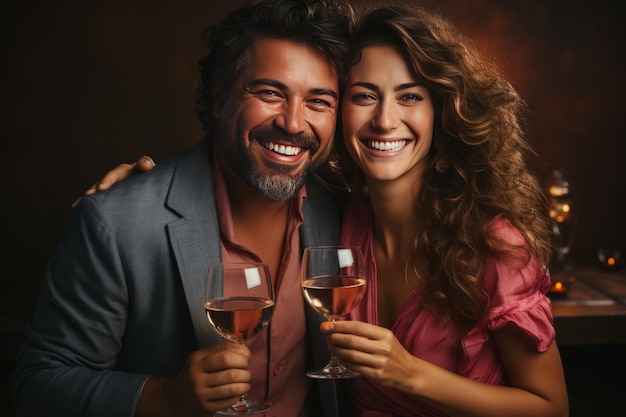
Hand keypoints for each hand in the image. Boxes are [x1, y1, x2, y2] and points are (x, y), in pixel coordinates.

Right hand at [72, 155, 155, 207]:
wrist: (157, 191)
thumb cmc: (155, 181)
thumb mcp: (154, 173)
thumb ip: (148, 167)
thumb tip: (145, 164)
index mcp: (128, 171)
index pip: (117, 173)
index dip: (108, 179)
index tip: (101, 188)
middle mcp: (118, 179)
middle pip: (103, 183)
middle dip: (94, 189)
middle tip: (87, 196)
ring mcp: (114, 189)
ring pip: (98, 192)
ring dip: (88, 198)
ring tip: (77, 206)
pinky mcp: (111, 198)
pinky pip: (99, 201)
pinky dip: (89, 205)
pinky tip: (76, 210)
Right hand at [137, 342, 251, 416]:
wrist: (177, 397)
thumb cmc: (194, 374)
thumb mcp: (200, 359)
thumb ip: (219, 352)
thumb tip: (244, 351)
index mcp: (197, 360)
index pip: (224, 353)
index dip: (241, 353)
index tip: (248, 356)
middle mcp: (196, 376)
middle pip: (229, 371)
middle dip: (245, 369)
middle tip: (247, 370)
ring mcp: (201, 393)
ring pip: (231, 387)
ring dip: (245, 383)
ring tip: (246, 381)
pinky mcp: (206, 407)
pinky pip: (228, 400)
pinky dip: (239, 395)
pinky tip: (240, 391)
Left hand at [321, 320, 417, 391]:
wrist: (409, 371)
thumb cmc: (394, 352)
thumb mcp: (386, 337)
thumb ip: (367, 332)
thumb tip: (343, 327)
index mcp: (385, 335)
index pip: (357, 327)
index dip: (340, 326)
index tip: (327, 325)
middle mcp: (383, 348)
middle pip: (352, 341)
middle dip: (336, 338)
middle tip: (328, 336)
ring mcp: (379, 363)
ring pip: (351, 355)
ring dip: (337, 350)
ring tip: (332, 346)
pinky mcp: (376, 375)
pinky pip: (355, 367)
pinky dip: (344, 361)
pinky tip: (339, 357)